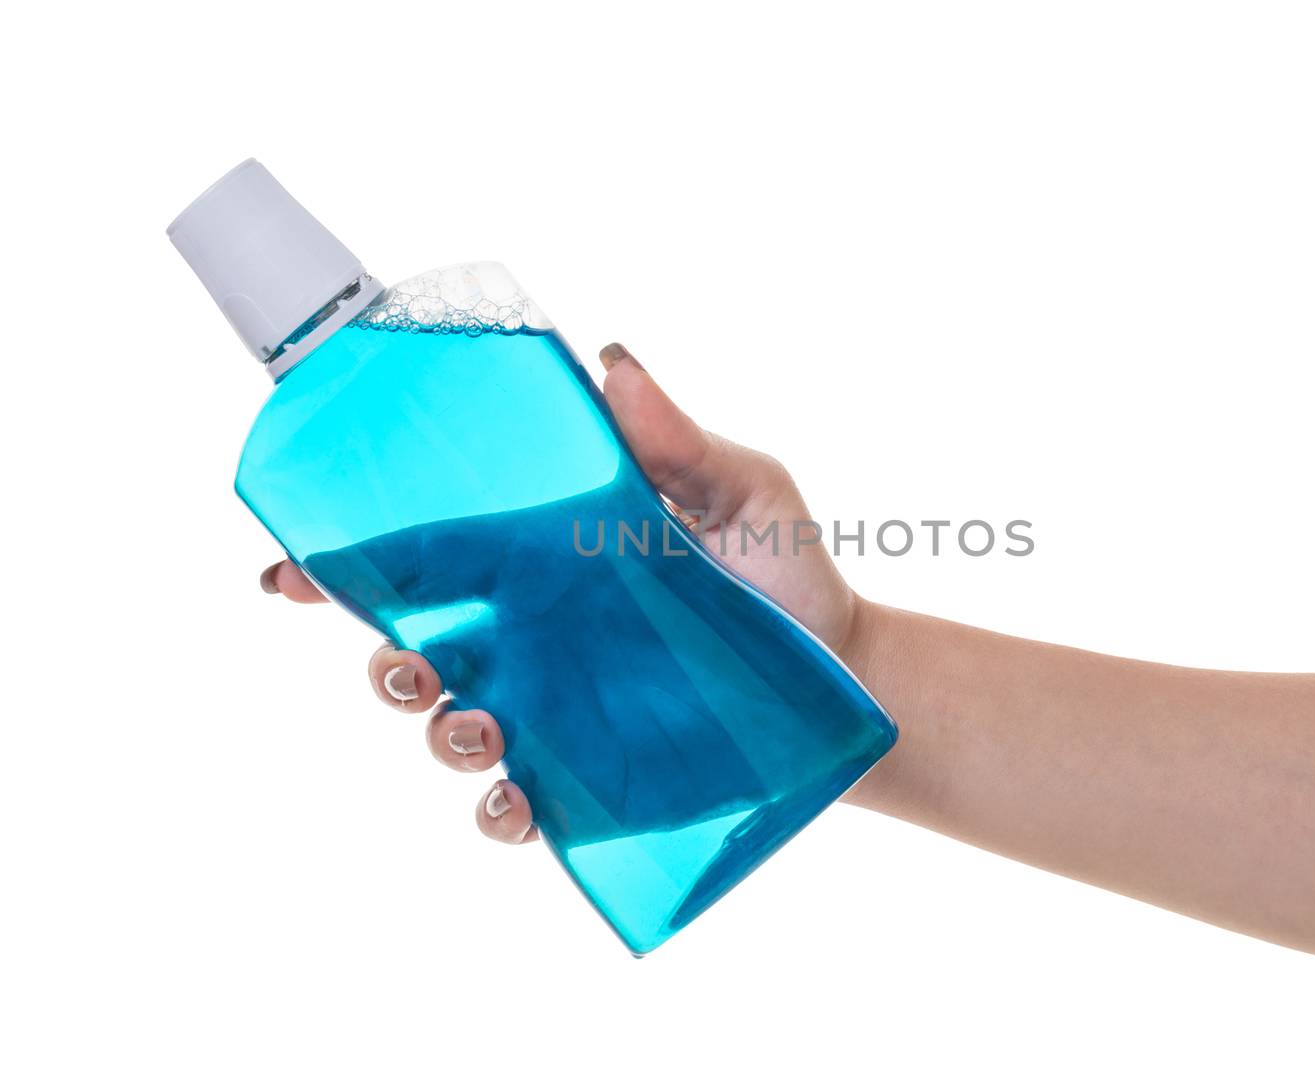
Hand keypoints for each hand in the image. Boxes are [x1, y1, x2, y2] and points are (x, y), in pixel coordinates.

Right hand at [258, 341, 864, 845]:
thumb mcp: (743, 490)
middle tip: (402, 659)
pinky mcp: (593, 777)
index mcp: (542, 557)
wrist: (845, 663)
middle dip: (378, 658)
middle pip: (412, 648)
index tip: (288, 569)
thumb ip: (680, 441)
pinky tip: (514, 800)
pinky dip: (498, 812)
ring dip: (436, 733)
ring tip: (478, 726)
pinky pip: (517, 806)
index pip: (424, 557)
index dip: (341, 566)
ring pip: (449, 729)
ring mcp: (557, 710)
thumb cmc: (785, 567)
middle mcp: (532, 635)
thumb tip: (614, 361)